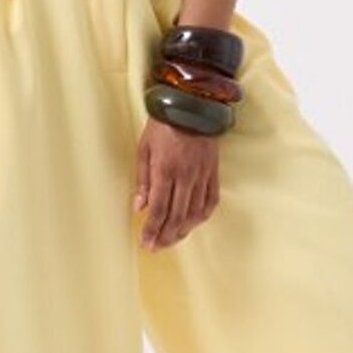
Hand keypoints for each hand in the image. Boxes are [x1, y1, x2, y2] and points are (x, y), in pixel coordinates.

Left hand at [133, 116, 220, 250]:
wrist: (193, 104)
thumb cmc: (162, 125)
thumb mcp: (144, 148)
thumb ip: (142, 180)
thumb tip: (139, 207)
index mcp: (165, 170)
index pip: (158, 209)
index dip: (152, 230)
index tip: (146, 244)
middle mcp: (185, 176)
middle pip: (176, 216)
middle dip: (165, 236)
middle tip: (156, 248)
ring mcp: (202, 175)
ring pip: (194, 212)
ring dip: (182, 231)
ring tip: (171, 241)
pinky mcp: (213, 172)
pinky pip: (210, 200)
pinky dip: (202, 216)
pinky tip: (193, 223)